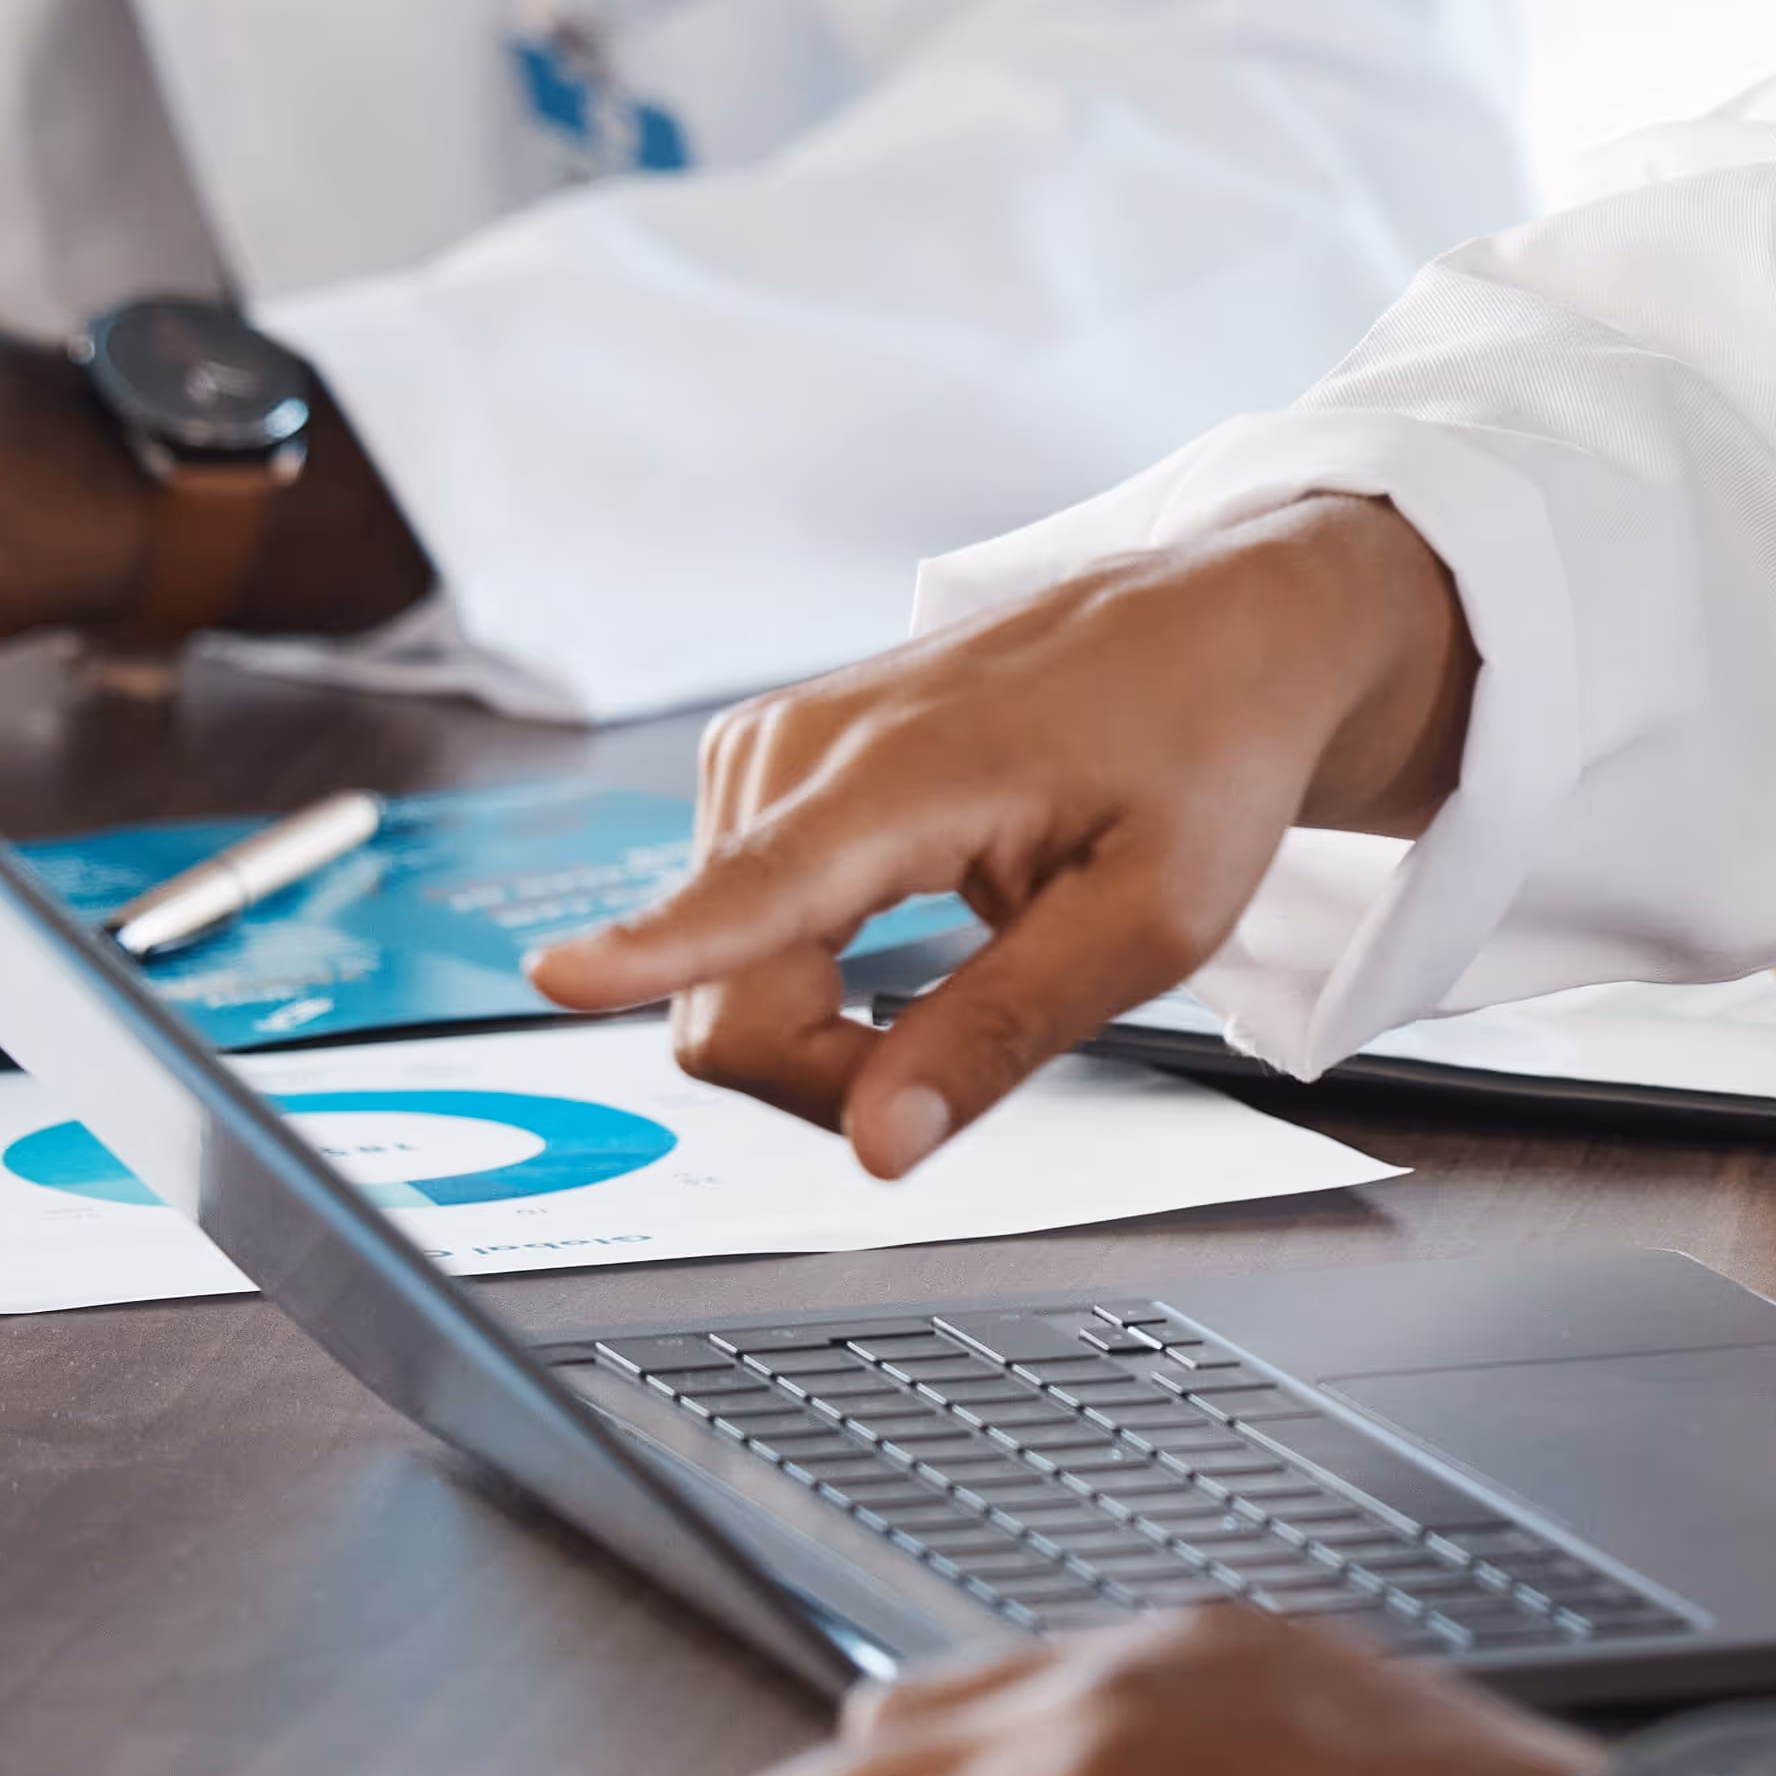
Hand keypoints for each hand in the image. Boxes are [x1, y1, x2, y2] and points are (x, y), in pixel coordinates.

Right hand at [531, 493, 1474, 1175]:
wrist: (1216, 631)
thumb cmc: (1200, 754)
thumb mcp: (1150, 923)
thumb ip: (999, 1034)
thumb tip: (878, 1144)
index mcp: (905, 772)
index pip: (755, 888)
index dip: (651, 954)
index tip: (559, 980)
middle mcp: (803, 746)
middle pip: (724, 991)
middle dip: (818, 1071)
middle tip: (959, 1065)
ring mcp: (768, 748)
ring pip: (716, 970)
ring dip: (813, 1021)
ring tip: (952, 976)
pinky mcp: (762, 763)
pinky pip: (728, 923)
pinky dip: (800, 967)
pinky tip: (895, 940)